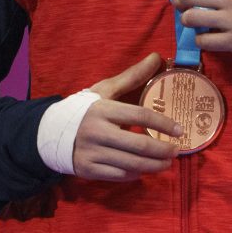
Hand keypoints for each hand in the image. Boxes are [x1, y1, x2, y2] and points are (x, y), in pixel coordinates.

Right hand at [73, 53, 183, 180]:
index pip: (139, 116)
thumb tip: (157, 57)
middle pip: (139, 145)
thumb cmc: (85, 109)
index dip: (163, 124)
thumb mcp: (105, 90)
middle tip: (177, 150)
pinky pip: (119, 175)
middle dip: (163, 150)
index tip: (179, 130)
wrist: (52, 131)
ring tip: (167, 163)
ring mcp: (92, 152)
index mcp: (103, 109)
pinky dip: (136, 174)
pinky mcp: (88, 169)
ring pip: (132, 164)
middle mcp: (97, 132)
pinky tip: (144, 169)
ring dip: (155, 166)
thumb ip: (132, 76)